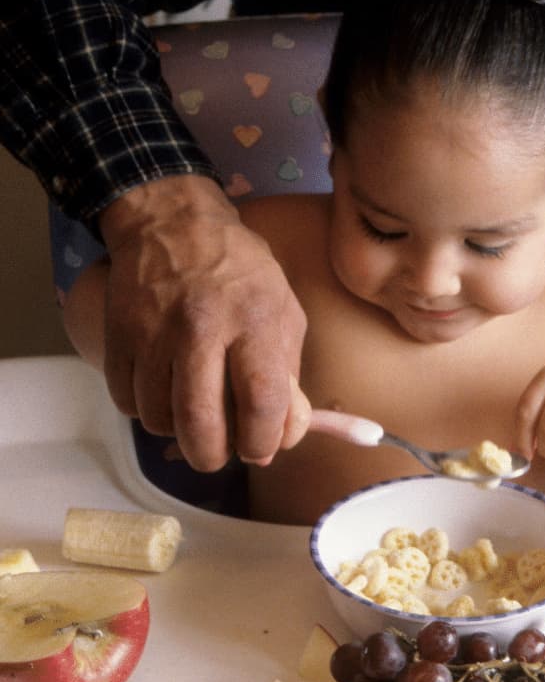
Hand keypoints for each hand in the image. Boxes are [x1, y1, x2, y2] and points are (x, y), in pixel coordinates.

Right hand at [99, 175, 309, 470]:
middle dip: (214, 455)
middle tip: (221, 451)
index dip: (264, 439)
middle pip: (200, 424)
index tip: (261, 447)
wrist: (175, 226)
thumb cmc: (241, 272)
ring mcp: (154, 333)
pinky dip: (147, 409)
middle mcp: (202, 327)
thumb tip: (285, 436)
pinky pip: (127, 403)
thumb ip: (289, 375)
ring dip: (178, 431)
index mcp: (255, 319)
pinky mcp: (118, 338)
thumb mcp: (284, 311)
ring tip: (193, 409)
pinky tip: (165, 390)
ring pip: (158, 419)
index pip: (262, 402)